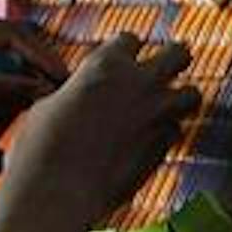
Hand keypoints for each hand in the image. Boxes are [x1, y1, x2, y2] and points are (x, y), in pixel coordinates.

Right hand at [0, 36, 195, 231]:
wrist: (55, 191)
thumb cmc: (39, 149)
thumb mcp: (48, 106)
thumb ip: (78, 93)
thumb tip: (81, 97)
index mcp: (105, 64)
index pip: (130, 40)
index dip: (126, 51)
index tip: (124, 61)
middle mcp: (139, 81)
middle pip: (179, 53)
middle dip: (175, 59)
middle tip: (168, 69)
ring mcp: (158, 113)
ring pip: (192, 94)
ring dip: (181, 99)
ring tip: (165, 108)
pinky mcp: (165, 145)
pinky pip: (176, 131)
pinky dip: (166, 135)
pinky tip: (148, 143)